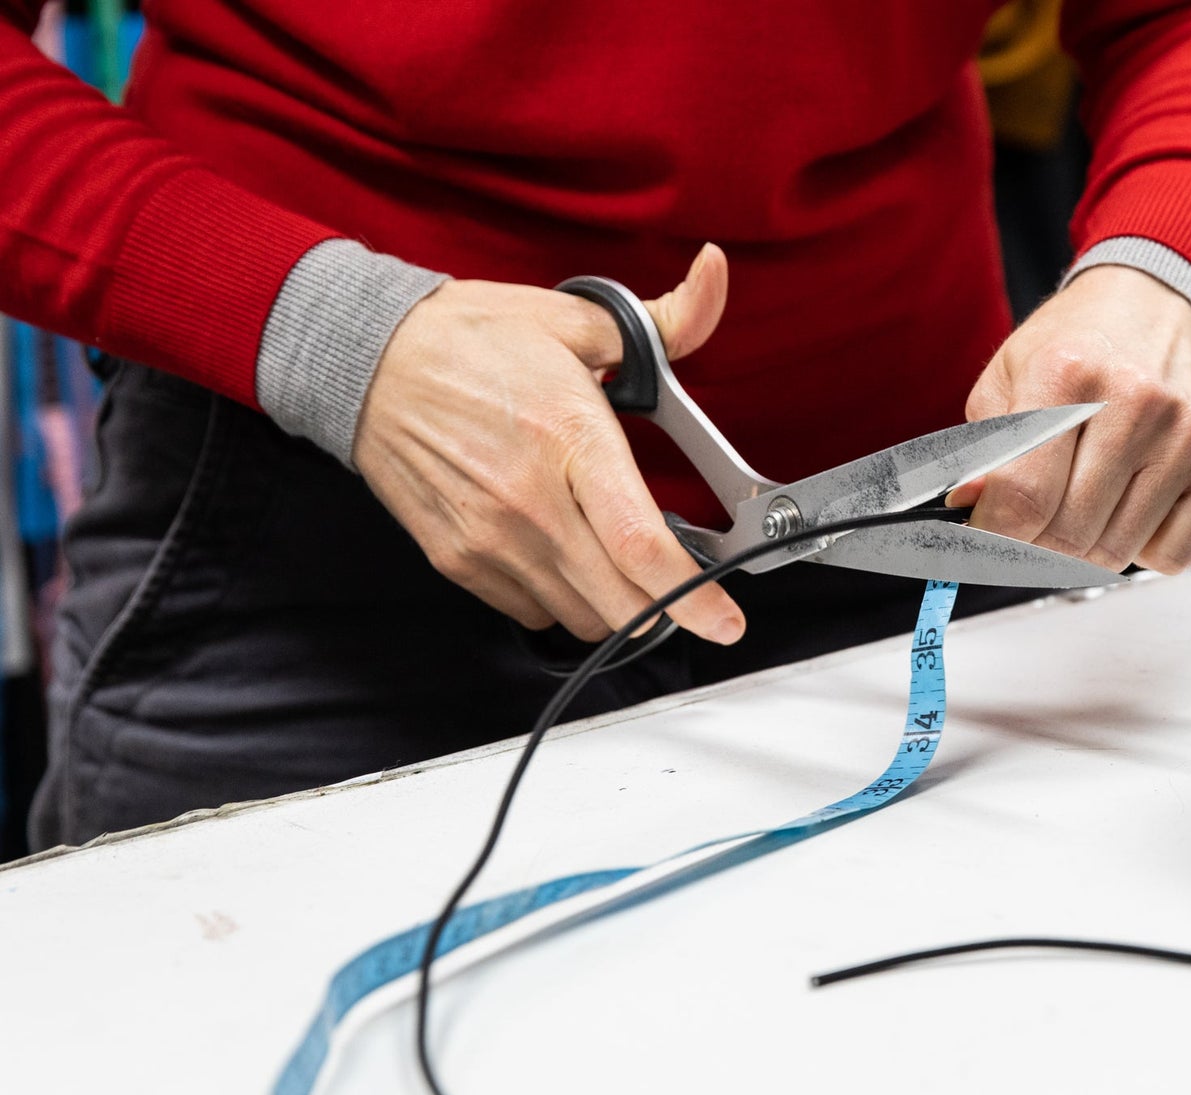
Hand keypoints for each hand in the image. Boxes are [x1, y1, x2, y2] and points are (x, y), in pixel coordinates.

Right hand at [353, 244, 745, 643]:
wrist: (365, 358)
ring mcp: (490, 538)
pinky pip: (531, 612)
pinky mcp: (456, 559)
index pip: (643, 544)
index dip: (695, 597)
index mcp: (571, 440)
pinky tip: (561, 554)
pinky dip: (560, 599)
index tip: (726, 621)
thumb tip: (713, 277)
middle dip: (666, 610)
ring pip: (580, 618)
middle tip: (680, 589)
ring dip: (613, 604)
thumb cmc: (469, 340)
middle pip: (621, 603)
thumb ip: (665, 321)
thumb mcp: (577, 319)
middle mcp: (530, 501)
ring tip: (613, 560)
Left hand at [945, 264, 1190, 573]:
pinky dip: (1144, 546)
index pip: (1023, 499)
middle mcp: (1139, 401)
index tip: (989, 533)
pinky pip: (1172, 555)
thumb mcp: (1009, 377)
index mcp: (1068, 371)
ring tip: (1088, 498)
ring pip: (1118, 552)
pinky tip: (1135, 502)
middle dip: (1040, 541)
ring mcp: (1190, 433)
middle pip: (1070, 534)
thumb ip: (983, 450)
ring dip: (1090, 545)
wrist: (1160, 305)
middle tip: (1037, 517)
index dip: (996, 534)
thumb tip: (969, 509)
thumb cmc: (1080, 344)